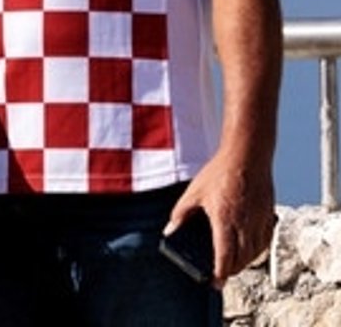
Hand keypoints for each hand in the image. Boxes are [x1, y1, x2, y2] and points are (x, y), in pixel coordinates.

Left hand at [171, 153, 277, 285]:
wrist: (248, 156)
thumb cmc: (219, 173)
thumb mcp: (193, 192)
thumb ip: (181, 214)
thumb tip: (170, 232)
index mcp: (224, 219)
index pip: (225, 255)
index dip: (220, 272)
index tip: (215, 282)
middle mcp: (244, 223)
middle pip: (242, 259)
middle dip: (231, 270)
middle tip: (220, 274)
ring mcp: (259, 220)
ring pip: (255, 253)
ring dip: (244, 262)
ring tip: (232, 264)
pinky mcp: (269, 215)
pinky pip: (265, 241)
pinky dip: (256, 250)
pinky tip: (248, 249)